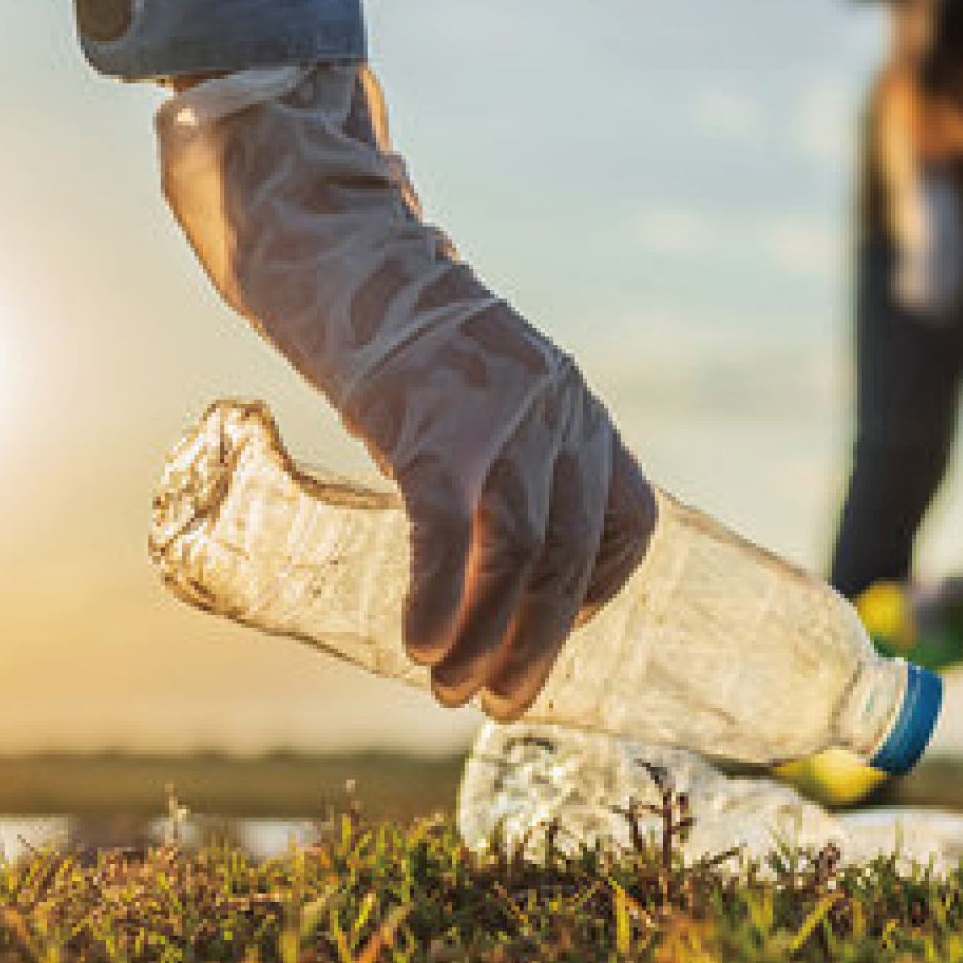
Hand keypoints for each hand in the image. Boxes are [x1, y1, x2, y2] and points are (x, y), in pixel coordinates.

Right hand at [156, 65, 656, 713]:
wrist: (334, 258)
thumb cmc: (398, 351)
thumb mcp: (481, 404)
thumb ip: (502, 471)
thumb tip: (486, 575)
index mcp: (576, 411)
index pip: (628, 521)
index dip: (598, 595)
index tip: (556, 641)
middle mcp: (556, 410)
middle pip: (567, 553)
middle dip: (534, 644)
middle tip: (497, 704)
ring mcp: (498, 410)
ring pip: (517, 552)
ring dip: (485, 638)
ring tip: (447, 688)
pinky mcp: (428, 417)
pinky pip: (448, 526)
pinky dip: (440, 595)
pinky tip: (419, 641)